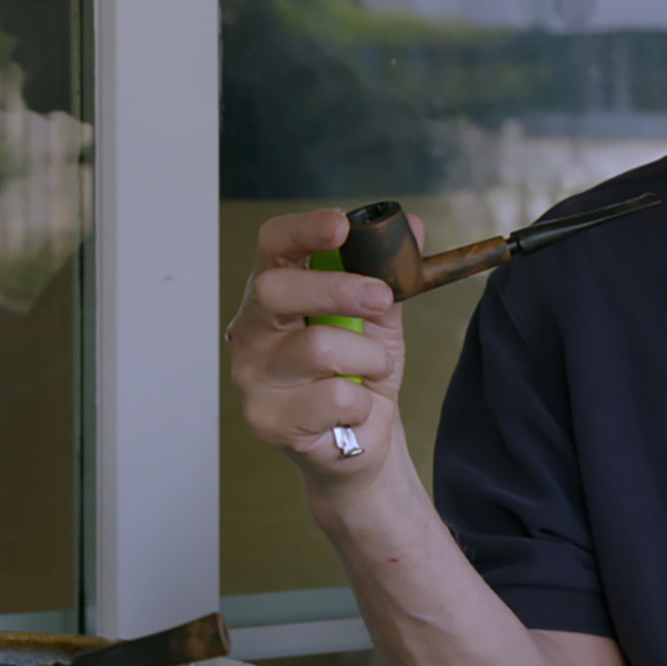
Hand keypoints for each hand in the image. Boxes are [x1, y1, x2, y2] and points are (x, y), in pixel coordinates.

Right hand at [225, 209, 419, 493]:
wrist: (359, 440)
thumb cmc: (359, 372)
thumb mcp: (380, 317)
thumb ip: (389, 274)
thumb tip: (415, 228)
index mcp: (274, 293)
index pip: (272, 247)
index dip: (302, 230)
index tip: (340, 225)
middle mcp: (251, 331)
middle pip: (276, 290)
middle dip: (338, 289)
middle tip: (382, 298)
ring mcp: (252, 377)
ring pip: (317, 348)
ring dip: (367, 358)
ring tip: (373, 372)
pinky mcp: (267, 420)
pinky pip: (333, 398)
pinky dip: (362, 402)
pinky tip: (354, 410)